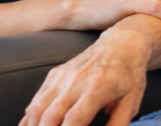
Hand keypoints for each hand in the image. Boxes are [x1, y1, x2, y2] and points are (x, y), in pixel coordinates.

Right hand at [21, 27, 149, 125]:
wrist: (121, 44)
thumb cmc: (129, 75)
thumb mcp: (131, 102)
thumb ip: (117, 124)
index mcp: (97, 87)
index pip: (74, 119)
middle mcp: (75, 80)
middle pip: (50, 116)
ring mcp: (62, 76)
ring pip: (37, 108)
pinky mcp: (55, 74)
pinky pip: (36, 99)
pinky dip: (30, 117)